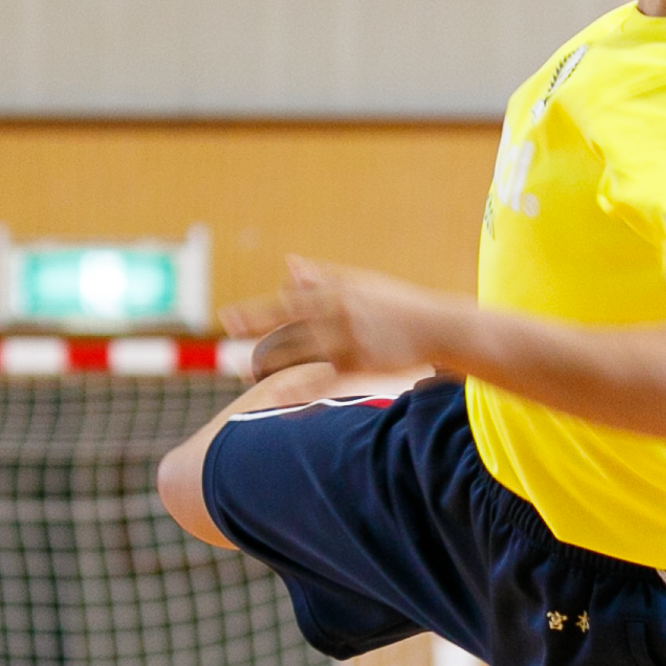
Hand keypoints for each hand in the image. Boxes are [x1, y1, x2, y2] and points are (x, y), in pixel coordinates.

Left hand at [219, 257, 457, 380]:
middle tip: (228, 328)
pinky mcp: (360, 363)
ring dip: (271, 360)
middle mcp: (337, 314)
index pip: (287, 302)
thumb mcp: (360, 284)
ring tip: (246, 370)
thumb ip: (322, 277)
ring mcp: (348, 339)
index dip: (257, 311)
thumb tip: (288, 265)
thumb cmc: (397, 304)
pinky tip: (278, 401)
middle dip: (255, 327)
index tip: (229, 316)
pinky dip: (300, 391)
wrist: (438, 327)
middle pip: (288, 323)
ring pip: (301, 352)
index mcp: (335, 294)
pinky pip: (324, 380)